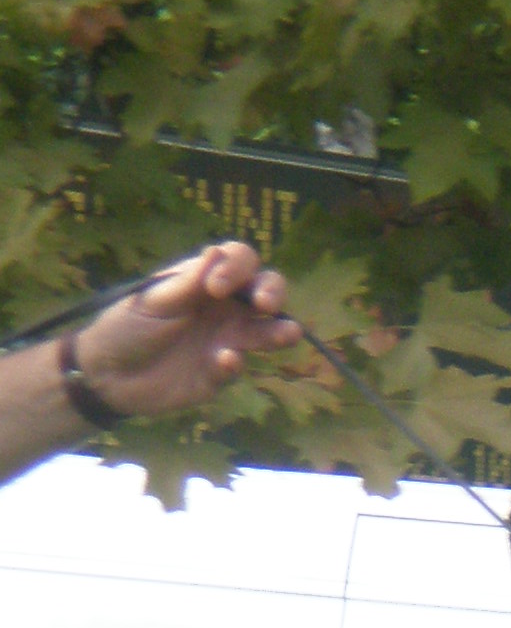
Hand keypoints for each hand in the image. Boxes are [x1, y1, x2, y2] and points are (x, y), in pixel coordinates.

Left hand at [72, 240, 299, 417]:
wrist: (106, 374)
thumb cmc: (126, 326)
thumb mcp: (153, 300)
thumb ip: (188, 282)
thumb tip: (217, 252)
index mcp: (205, 280)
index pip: (240, 262)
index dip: (238, 269)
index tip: (217, 287)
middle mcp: (223, 307)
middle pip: (264, 291)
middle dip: (273, 293)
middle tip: (266, 304)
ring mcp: (225, 339)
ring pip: (265, 331)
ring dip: (278, 331)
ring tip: (288, 334)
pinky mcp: (219, 373)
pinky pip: (237, 366)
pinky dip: (234, 364)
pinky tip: (222, 360)